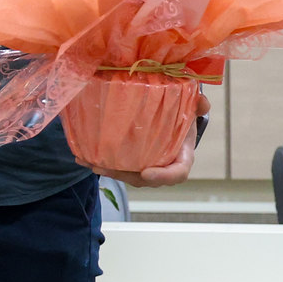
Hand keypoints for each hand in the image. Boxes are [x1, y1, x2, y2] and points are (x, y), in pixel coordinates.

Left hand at [88, 92, 208, 188]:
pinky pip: (116, 167)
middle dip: (124, 176)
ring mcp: (145, 166)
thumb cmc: (182, 117)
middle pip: (144, 179)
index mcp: (181, 157)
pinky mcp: (131, 162)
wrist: (172, 120)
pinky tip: (81, 157)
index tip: (147, 173)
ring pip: (127, 175)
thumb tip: (202, 102)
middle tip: (107, 168)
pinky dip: (98, 163)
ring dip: (108, 171)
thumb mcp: (191, 108)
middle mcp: (162, 166)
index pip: (177, 174)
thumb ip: (197, 105)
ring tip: (89, 163)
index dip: (163, 177)